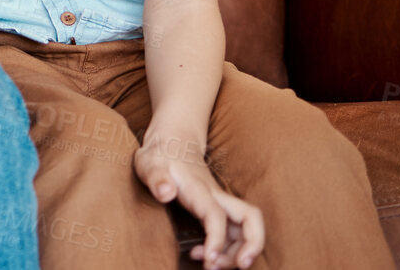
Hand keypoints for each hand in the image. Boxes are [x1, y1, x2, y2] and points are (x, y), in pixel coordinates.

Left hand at [134, 139, 263, 268]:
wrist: (172, 142)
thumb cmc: (160, 156)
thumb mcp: (149, 163)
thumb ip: (156, 177)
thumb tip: (166, 193)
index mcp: (200, 188)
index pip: (216, 215)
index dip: (217, 239)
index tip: (209, 259)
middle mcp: (217, 197)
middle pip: (250, 220)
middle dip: (251, 247)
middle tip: (233, 267)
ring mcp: (220, 203)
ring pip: (246, 229)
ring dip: (238, 252)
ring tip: (211, 265)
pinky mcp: (217, 210)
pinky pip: (234, 232)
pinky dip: (226, 248)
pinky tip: (201, 254)